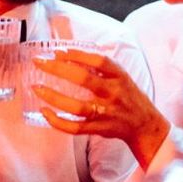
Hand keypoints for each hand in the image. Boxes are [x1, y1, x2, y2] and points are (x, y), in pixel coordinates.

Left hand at [32, 48, 169, 169]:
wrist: (145, 125)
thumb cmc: (128, 96)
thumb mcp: (121, 76)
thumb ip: (100, 67)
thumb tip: (68, 55)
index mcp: (119, 76)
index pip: (98, 60)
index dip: (77, 54)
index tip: (58, 51)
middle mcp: (113, 93)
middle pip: (84, 79)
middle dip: (58, 69)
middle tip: (39, 63)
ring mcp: (106, 113)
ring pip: (77, 107)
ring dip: (54, 97)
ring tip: (37, 88)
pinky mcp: (99, 129)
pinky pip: (75, 128)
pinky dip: (58, 122)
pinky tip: (45, 113)